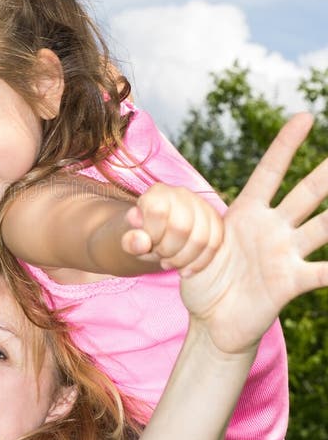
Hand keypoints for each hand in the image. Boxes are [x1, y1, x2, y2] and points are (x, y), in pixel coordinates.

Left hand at [122, 183, 223, 276]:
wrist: (155, 236)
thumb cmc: (141, 237)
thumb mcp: (129, 240)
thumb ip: (130, 241)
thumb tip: (141, 242)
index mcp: (156, 192)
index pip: (158, 212)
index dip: (153, 236)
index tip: (148, 245)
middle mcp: (181, 193)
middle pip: (182, 228)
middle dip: (169, 251)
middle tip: (160, 257)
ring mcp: (201, 205)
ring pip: (202, 238)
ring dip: (184, 259)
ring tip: (170, 263)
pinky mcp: (215, 220)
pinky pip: (215, 244)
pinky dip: (199, 263)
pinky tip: (185, 270)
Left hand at [180, 113, 327, 354]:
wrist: (214, 323)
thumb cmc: (203, 281)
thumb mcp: (183, 248)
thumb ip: (169, 228)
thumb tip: (131, 211)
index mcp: (248, 213)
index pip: (270, 172)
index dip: (285, 145)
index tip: (304, 116)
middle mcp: (273, 228)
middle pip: (305, 193)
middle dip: (325, 172)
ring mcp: (285, 253)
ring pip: (321, 226)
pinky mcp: (290, 282)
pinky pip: (320, 273)